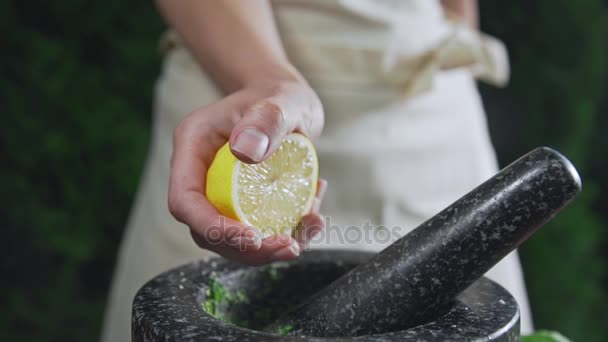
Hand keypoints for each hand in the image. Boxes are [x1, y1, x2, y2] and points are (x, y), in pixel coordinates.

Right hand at [168, 79, 325, 265]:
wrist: (287, 102)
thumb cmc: (280, 96)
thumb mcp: (281, 102)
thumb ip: (266, 121)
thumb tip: (245, 152)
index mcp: (193, 146)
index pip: (185, 201)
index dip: (212, 228)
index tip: (252, 237)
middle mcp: (200, 173)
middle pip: (206, 229)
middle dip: (246, 248)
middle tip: (289, 245)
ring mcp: (219, 190)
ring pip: (231, 238)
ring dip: (268, 248)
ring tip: (308, 229)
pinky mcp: (241, 202)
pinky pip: (255, 229)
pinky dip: (285, 232)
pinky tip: (312, 214)